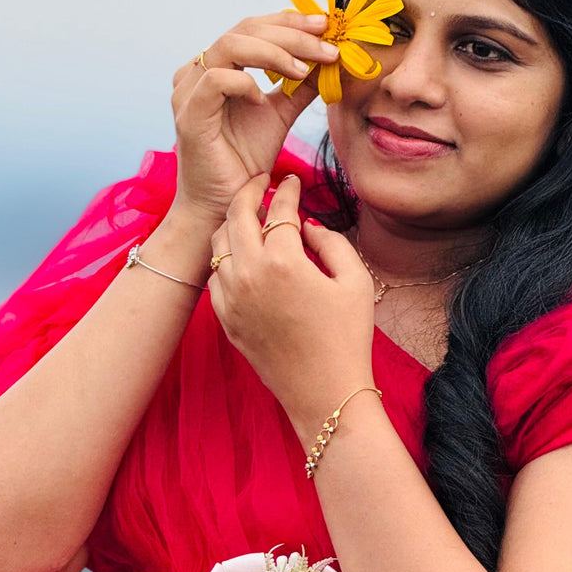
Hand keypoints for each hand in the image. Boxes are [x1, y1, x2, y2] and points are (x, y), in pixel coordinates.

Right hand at [170, 11, 340, 225]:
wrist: (224, 205)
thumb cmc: (244, 162)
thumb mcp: (280, 116)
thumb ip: (299, 87)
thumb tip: (329, 62)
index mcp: (217, 67)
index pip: (254, 28)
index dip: (290, 22)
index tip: (326, 26)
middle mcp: (198, 72)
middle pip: (245, 29)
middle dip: (291, 33)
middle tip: (326, 44)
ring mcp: (189, 91)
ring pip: (230, 45)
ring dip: (274, 52)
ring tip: (304, 68)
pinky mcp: (189, 115)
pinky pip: (216, 80)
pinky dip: (246, 83)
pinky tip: (264, 98)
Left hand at [207, 172, 377, 437]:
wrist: (324, 392)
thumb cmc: (348, 337)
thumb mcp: (355, 281)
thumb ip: (331, 242)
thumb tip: (307, 226)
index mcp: (284, 261)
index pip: (278, 210)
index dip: (287, 189)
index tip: (291, 179)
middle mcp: (249, 274)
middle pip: (237, 216)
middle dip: (248, 192)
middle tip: (260, 183)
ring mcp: (231, 298)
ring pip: (219, 244)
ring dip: (233, 224)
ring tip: (250, 216)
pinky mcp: (224, 319)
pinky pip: (216, 276)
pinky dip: (227, 258)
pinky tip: (243, 255)